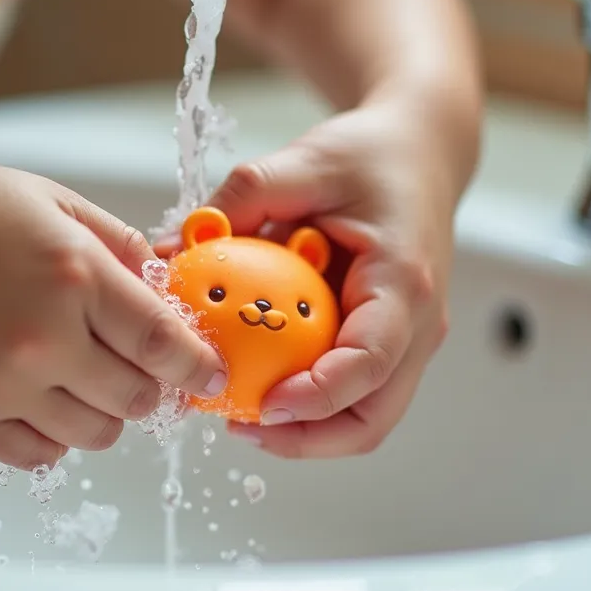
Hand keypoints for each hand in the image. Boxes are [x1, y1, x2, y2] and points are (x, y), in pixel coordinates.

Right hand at [0, 162, 226, 469]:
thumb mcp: (56, 203)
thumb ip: (120, 246)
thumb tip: (169, 288)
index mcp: (77, 275)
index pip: (164, 343)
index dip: (198, 366)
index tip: (211, 375)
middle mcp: (46, 336)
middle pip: (138, 397)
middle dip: (152, 387)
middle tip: (138, 368)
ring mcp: (5, 381)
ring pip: (96, 433)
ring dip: (106, 412)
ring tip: (84, 378)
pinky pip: (40, 454)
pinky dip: (56, 436)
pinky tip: (46, 399)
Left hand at [162, 101, 469, 457]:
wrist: (422, 153)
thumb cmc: (371, 155)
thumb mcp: (301, 161)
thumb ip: (239, 201)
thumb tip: (167, 249)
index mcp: (403, 282)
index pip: (370, 361)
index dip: (318, 396)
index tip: (262, 404)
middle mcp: (418, 324)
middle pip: (372, 417)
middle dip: (307, 438)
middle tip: (239, 425)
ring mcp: (410, 342)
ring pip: (366, 419)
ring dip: (308, 432)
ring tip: (243, 416)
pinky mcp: (393, 346)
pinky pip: (356, 397)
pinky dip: (313, 406)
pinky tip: (263, 385)